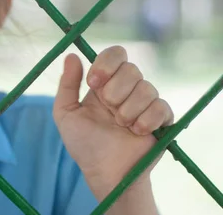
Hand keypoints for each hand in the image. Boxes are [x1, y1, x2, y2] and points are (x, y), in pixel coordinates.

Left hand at [53, 46, 173, 199]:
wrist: (106, 173)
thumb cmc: (84, 145)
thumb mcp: (66, 113)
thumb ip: (67, 84)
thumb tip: (72, 55)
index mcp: (104, 84)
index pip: (114, 55)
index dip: (106, 63)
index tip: (94, 82)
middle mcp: (126, 89)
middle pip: (131, 68)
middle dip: (116, 90)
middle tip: (108, 108)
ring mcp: (145, 103)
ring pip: (147, 87)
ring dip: (129, 108)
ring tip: (121, 125)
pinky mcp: (161, 120)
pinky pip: (162, 106)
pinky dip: (147, 119)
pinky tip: (137, 132)